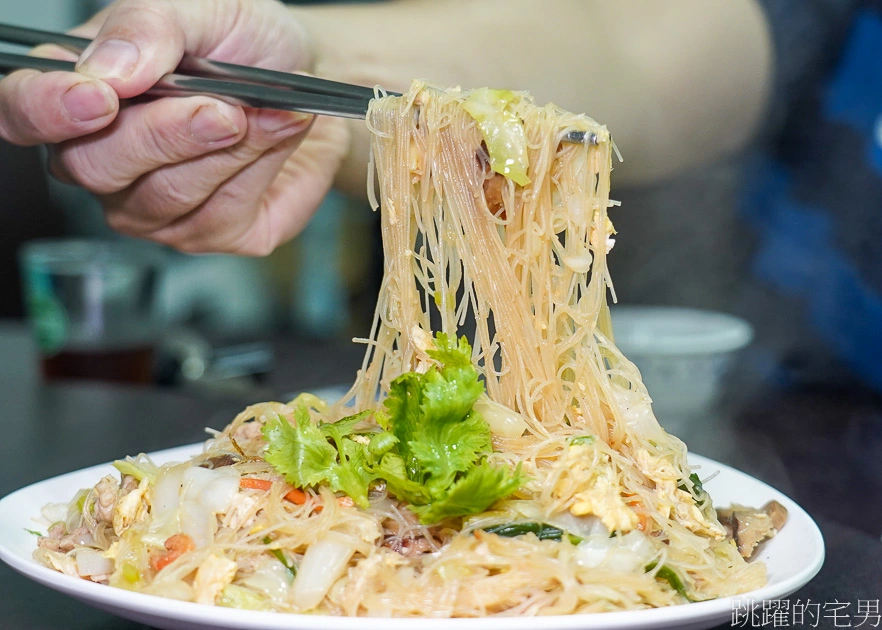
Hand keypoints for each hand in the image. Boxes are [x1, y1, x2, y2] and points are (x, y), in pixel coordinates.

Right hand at [0, 0, 349, 254]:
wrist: (310, 79)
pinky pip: (220, 216)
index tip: (99, 99)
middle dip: (166, 135)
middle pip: (96, 168)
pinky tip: (275, 134)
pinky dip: (257, 168)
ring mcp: (152, 208)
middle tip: (223, 106)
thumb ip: (150, 26)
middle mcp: (103, 160)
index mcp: (78, 92)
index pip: (22, 114)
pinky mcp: (209, 233)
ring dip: (227, 149)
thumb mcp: (203, 8)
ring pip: (167, 197)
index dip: (48, 111)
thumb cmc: (246, 43)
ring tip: (266, 109)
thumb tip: (110, 69)